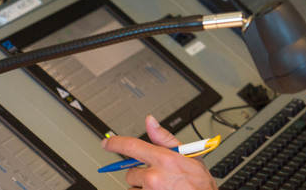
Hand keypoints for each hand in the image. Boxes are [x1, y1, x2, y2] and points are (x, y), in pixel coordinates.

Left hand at [102, 115, 216, 189]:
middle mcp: (153, 177)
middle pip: (131, 173)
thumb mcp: (188, 155)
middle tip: (158, 177)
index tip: (107, 143)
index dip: (116, 143)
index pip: (132, 147)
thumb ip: (164, 138)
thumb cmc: (199, 182)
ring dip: (142, 188)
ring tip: (161, 188)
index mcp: (164, 160)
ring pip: (133, 188)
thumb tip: (150, 121)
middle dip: (141, 174)